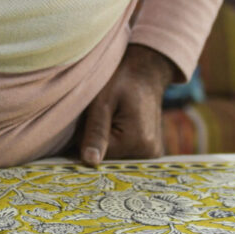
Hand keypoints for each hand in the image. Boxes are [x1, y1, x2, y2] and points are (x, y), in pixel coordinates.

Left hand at [76, 43, 177, 166]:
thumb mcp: (103, 102)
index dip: (84, 139)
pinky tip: (117, 123)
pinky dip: (115, 141)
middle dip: (96, 141)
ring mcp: (151, 154)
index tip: (86, 119)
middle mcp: (148, 153)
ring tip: (109, 117)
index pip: (96, 155)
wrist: (145, 71)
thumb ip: (95, 132)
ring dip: (105, 141)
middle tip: (97, 116)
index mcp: (136, 142)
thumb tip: (90, 162)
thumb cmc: (121, 80)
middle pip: (107, 158)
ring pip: (114, 156)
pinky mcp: (149, 151)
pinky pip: (124, 152)